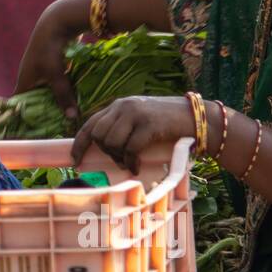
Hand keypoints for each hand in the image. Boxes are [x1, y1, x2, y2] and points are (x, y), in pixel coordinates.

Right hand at [14, 0, 81, 122]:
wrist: (58, 20)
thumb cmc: (50, 48)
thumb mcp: (56, 73)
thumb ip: (63, 95)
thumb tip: (72, 118)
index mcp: (24, 81)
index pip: (20, 105)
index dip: (24, 117)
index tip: (33, 131)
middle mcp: (31, 77)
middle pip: (36, 100)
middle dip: (46, 113)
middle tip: (57, 128)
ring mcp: (43, 71)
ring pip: (49, 92)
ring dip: (57, 101)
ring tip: (67, 117)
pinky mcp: (55, 65)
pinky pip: (58, 83)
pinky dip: (65, 91)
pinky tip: (75, 100)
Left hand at [70, 95, 195, 174]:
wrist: (196, 118)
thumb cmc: (167, 124)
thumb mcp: (139, 120)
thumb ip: (122, 127)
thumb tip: (103, 147)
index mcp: (118, 105)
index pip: (90, 124)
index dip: (80, 144)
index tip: (75, 160)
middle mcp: (124, 106)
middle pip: (98, 135)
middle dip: (106, 152)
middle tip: (121, 159)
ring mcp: (136, 114)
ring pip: (111, 142)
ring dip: (119, 157)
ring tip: (131, 162)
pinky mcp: (149, 124)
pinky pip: (130, 149)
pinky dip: (131, 162)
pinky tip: (137, 166)